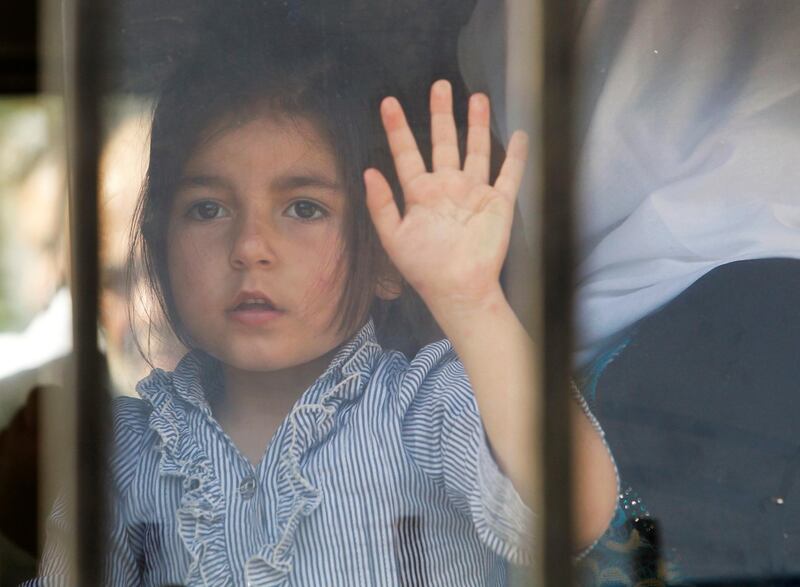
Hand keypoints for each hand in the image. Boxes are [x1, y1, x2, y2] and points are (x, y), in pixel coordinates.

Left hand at [364, 79, 527, 316]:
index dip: (397, 128)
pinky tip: (520, 135)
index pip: (407, 153)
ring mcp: (474, 193)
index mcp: (420, 194)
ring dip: (477, 124)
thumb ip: (381, 205)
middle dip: (440, 114)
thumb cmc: (424, 268)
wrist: (458, 288)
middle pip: (443, 142)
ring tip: (476, 97)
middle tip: (439, 85)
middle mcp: (447, 188)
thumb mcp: (393, 237)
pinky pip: (509, 174)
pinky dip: (516, 156)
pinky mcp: (499, 203)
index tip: (388, 103)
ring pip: (476, 150)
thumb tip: (367, 171)